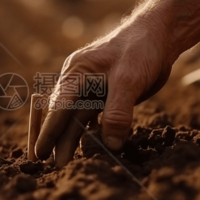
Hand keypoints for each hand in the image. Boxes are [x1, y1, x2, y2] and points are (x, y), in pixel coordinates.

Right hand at [34, 19, 172, 166]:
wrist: (160, 35)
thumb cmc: (140, 48)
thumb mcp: (129, 80)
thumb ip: (118, 112)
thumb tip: (112, 145)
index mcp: (77, 73)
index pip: (58, 106)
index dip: (48, 131)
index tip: (40, 153)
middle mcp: (79, 81)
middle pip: (61, 114)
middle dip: (54, 139)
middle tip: (48, 165)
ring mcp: (92, 88)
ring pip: (76, 117)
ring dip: (70, 139)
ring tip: (63, 163)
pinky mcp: (106, 95)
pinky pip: (92, 117)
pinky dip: (88, 133)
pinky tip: (86, 148)